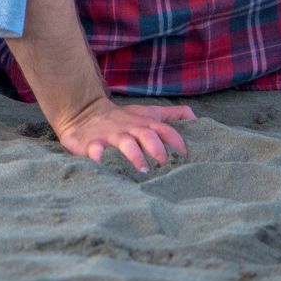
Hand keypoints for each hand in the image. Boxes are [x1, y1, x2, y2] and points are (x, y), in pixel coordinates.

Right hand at [52, 97, 193, 173]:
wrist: (83, 111)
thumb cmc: (123, 118)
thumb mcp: (147, 113)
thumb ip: (172, 115)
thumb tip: (196, 118)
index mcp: (144, 123)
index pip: (164, 128)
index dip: (176, 139)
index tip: (185, 154)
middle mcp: (129, 128)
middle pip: (146, 134)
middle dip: (156, 146)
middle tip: (164, 162)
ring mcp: (110, 135)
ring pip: (124, 142)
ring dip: (134, 154)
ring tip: (143, 168)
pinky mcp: (91, 143)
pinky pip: (94, 149)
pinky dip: (97, 155)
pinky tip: (100, 161)